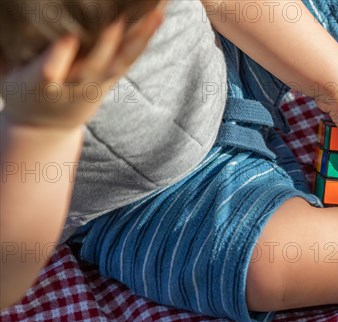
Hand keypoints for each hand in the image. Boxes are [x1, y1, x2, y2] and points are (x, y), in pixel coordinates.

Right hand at [0, 8, 163, 130]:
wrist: (46, 127)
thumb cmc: (23, 94)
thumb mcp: (8, 77)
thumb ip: (9, 54)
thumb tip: (3, 16)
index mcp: (41, 85)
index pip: (50, 71)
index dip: (59, 56)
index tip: (66, 38)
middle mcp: (75, 85)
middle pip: (95, 64)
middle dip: (108, 41)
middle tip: (118, 19)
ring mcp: (98, 83)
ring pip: (121, 59)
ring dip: (140, 37)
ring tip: (156, 14)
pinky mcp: (112, 78)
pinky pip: (130, 57)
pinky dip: (144, 38)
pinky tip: (158, 17)